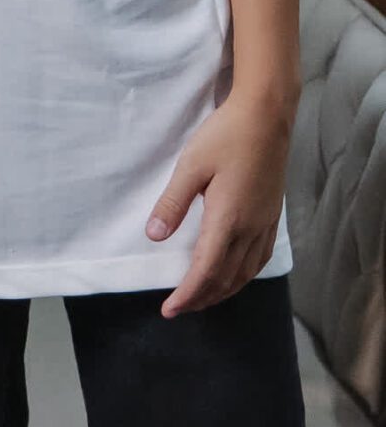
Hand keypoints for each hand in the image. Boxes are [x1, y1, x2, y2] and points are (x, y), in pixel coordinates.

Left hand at [148, 96, 291, 316]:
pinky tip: (235, 274)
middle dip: (202, 298)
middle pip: (226, 279)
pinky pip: (259, 260)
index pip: (206, 271)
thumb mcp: (191, 165)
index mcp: (228, 220)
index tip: (169, 309)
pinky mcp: (272, 216)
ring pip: (246, 273)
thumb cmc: (225, 136)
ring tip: (202, 298)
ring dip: (223, 291)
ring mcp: (265, 224)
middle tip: (179, 308)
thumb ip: (173, 202)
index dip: (187, 295)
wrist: (267, 117)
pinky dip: (243, 276)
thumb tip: (154, 236)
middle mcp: (250, 230)